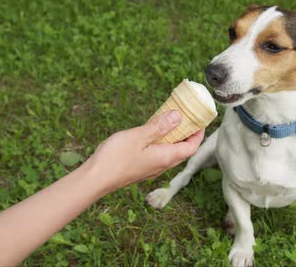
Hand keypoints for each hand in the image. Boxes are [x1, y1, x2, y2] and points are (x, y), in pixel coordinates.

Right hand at [86, 111, 204, 190]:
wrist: (95, 179)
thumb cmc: (115, 158)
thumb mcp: (138, 136)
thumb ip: (159, 126)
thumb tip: (178, 117)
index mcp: (166, 158)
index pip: (191, 147)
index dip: (198, 134)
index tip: (200, 120)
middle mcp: (162, 166)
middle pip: (183, 150)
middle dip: (188, 134)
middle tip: (187, 118)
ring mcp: (152, 169)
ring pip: (170, 153)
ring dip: (174, 138)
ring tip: (170, 122)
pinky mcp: (142, 169)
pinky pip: (159, 155)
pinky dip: (162, 143)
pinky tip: (152, 133)